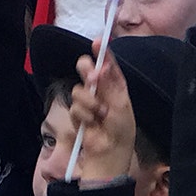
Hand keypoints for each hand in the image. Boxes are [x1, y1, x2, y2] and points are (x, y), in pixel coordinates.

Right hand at [70, 41, 134, 182]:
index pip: (108, 64)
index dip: (102, 52)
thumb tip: (102, 65)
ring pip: (78, 89)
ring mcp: (88, 102)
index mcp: (116, 86)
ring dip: (89, 101)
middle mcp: (101, 91)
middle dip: (87, 71)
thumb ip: (109, 84)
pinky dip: (83, 115)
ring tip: (99, 115)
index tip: (98, 42)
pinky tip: (91, 123)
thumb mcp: (120, 105)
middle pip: (87, 70)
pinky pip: (74, 107)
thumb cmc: (121, 131)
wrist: (109, 153)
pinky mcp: (77, 114)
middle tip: (92, 78)